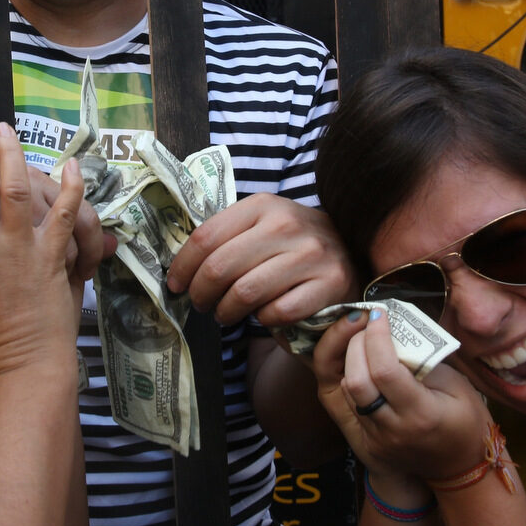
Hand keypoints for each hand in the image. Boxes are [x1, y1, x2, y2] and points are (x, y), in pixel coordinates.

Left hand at [165, 194, 357, 325]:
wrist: (350, 255)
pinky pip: (278, 312)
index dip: (183, 266)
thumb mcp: (261, 227)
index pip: (206, 236)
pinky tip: (264, 316)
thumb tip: (178, 269)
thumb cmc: (290, 247)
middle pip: (220, 267)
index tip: (175, 285)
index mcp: (263, 205)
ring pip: (245, 292)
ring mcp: (313, 254)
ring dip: (226, 311)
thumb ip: (227, 238)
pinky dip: (264, 319)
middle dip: (201, 293)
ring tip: (225, 314)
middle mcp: (288, 224)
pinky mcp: (331, 284)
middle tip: (200, 304)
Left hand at [311, 307, 488, 483]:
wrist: (460, 469)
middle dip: (355, 344)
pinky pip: (349, 404)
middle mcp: (393, 429)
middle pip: (356, 380)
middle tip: (367, 324)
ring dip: (350, 359)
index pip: (384, 370)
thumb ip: (427, 361)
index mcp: (421, 414)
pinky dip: (352, 377)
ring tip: (364, 340)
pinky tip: (364, 363)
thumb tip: (397, 332)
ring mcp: (377, 439)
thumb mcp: (459, 387)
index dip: (376, 337)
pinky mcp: (368, 442)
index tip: (379, 315)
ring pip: (346, 391)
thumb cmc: (467, 423)